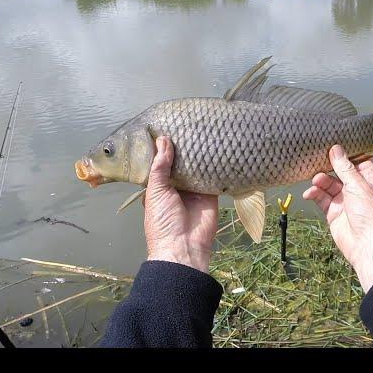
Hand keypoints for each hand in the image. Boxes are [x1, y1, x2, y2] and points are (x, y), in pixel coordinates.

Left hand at [144, 136, 217, 272]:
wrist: (185, 247)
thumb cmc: (163, 221)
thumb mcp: (156, 191)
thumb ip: (160, 166)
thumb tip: (163, 140)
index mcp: (159, 187)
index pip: (161, 163)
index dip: (162, 148)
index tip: (166, 127)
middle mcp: (176, 187)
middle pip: (180, 163)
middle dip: (183, 149)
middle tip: (187, 125)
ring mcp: (194, 190)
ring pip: (197, 167)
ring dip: (198, 154)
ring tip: (201, 130)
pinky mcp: (211, 193)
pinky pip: (213, 176)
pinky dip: (214, 164)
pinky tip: (216, 146)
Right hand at [303, 145, 372, 292]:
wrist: (366, 245)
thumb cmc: (370, 214)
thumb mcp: (358, 186)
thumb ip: (345, 168)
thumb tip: (336, 149)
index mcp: (369, 180)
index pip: (358, 162)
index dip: (346, 154)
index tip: (333, 144)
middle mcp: (357, 189)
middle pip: (340, 172)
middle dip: (329, 167)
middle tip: (317, 159)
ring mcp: (344, 201)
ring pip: (329, 185)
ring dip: (320, 181)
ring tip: (315, 180)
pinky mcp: (333, 212)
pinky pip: (322, 199)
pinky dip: (315, 194)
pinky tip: (309, 193)